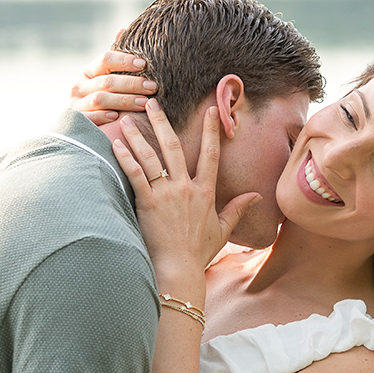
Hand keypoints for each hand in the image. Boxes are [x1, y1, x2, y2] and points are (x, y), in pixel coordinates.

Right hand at [70, 45, 157, 124]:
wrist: (83, 126)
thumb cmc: (105, 98)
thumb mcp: (109, 77)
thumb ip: (116, 57)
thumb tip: (123, 29)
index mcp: (90, 71)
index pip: (105, 59)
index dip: (124, 61)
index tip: (144, 65)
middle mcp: (80, 85)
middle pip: (107, 81)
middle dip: (131, 84)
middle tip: (152, 87)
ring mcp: (77, 103)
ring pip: (100, 99)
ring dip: (124, 101)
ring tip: (144, 103)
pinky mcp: (77, 121)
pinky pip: (90, 117)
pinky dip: (103, 116)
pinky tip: (118, 117)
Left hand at [112, 100, 260, 286]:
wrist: (180, 270)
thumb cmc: (199, 253)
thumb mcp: (222, 230)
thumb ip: (237, 209)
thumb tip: (257, 196)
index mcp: (205, 193)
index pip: (211, 154)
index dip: (210, 130)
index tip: (209, 109)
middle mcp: (186, 188)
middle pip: (175, 146)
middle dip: (163, 121)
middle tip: (152, 102)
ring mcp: (166, 195)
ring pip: (151, 157)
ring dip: (138, 135)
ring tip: (127, 118)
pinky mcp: (148, 204)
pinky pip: (136, 175)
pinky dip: (125, 158)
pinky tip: (116, 144)